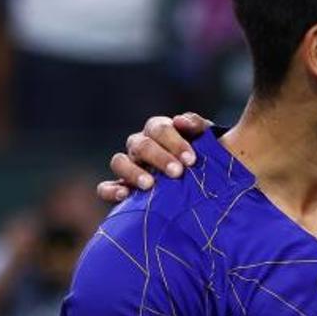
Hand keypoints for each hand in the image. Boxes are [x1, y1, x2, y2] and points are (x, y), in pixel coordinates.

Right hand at [97, 113, 211, 202]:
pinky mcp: (122, 189)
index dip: (173, 141)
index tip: (191, 159)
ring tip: (149, 185)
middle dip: (159, 157)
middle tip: (177, 173)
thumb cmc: (210, 164)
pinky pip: (105, 187)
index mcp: (162, 132)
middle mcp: (142, 147)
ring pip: (119, 161)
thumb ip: (200, 128)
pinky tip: (124, 195)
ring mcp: (130, 167)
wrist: (211, 193)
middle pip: (141, 144)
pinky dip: (110, 190)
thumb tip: (180, 120)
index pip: (159, 129)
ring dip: (133, 172)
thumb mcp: (211, 145)